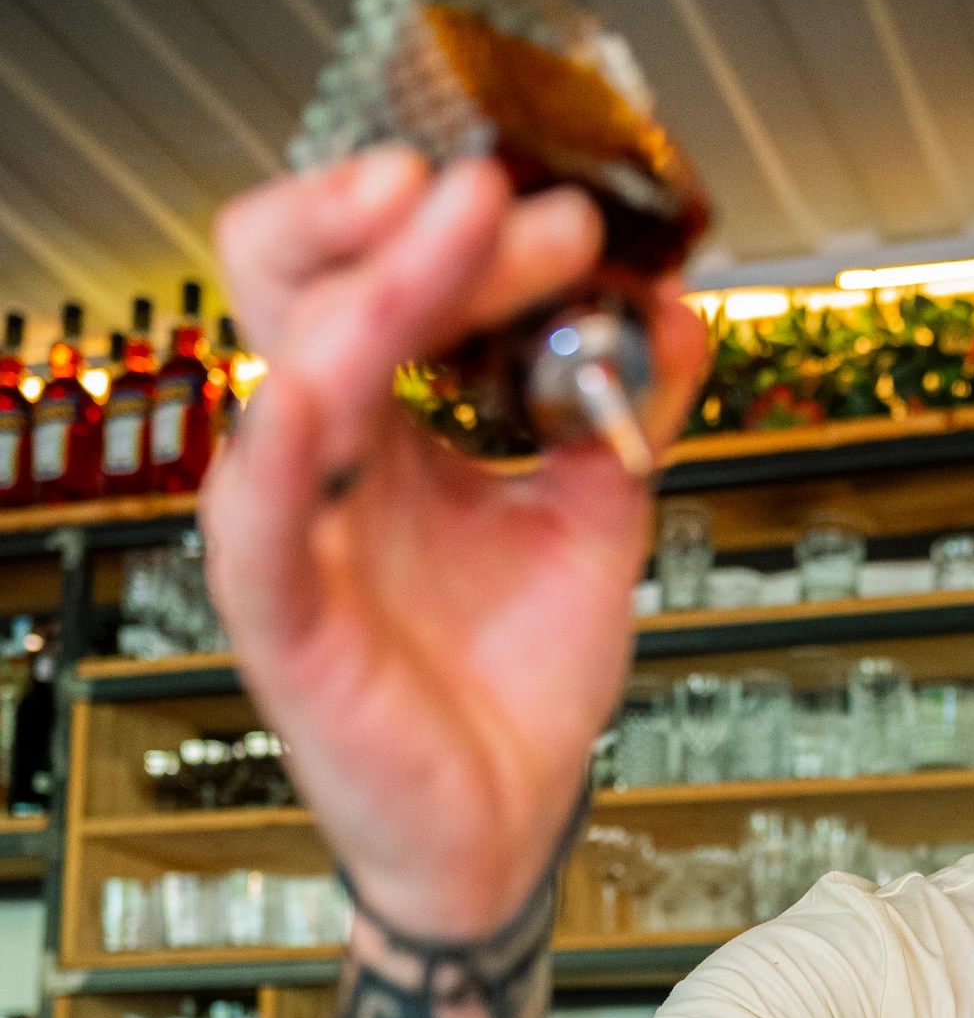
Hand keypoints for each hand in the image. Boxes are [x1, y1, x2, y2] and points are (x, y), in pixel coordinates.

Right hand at [201, 148, 707, 938]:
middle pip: (303, 283)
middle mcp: (326, 460)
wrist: (510, 825)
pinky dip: (276, 454)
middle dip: (404, 223)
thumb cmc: (518, 682)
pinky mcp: (285, 623)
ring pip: (290, 371)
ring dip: (378, 287)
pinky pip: (253, 528)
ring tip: (463, 225)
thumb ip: (630, 409)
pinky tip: (313, 392)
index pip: (374, 274)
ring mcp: (296, 534)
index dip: (453, 227)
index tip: (561, 213)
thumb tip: (675, 299)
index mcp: (385, 425)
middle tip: (502, 193)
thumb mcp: (597, 517)